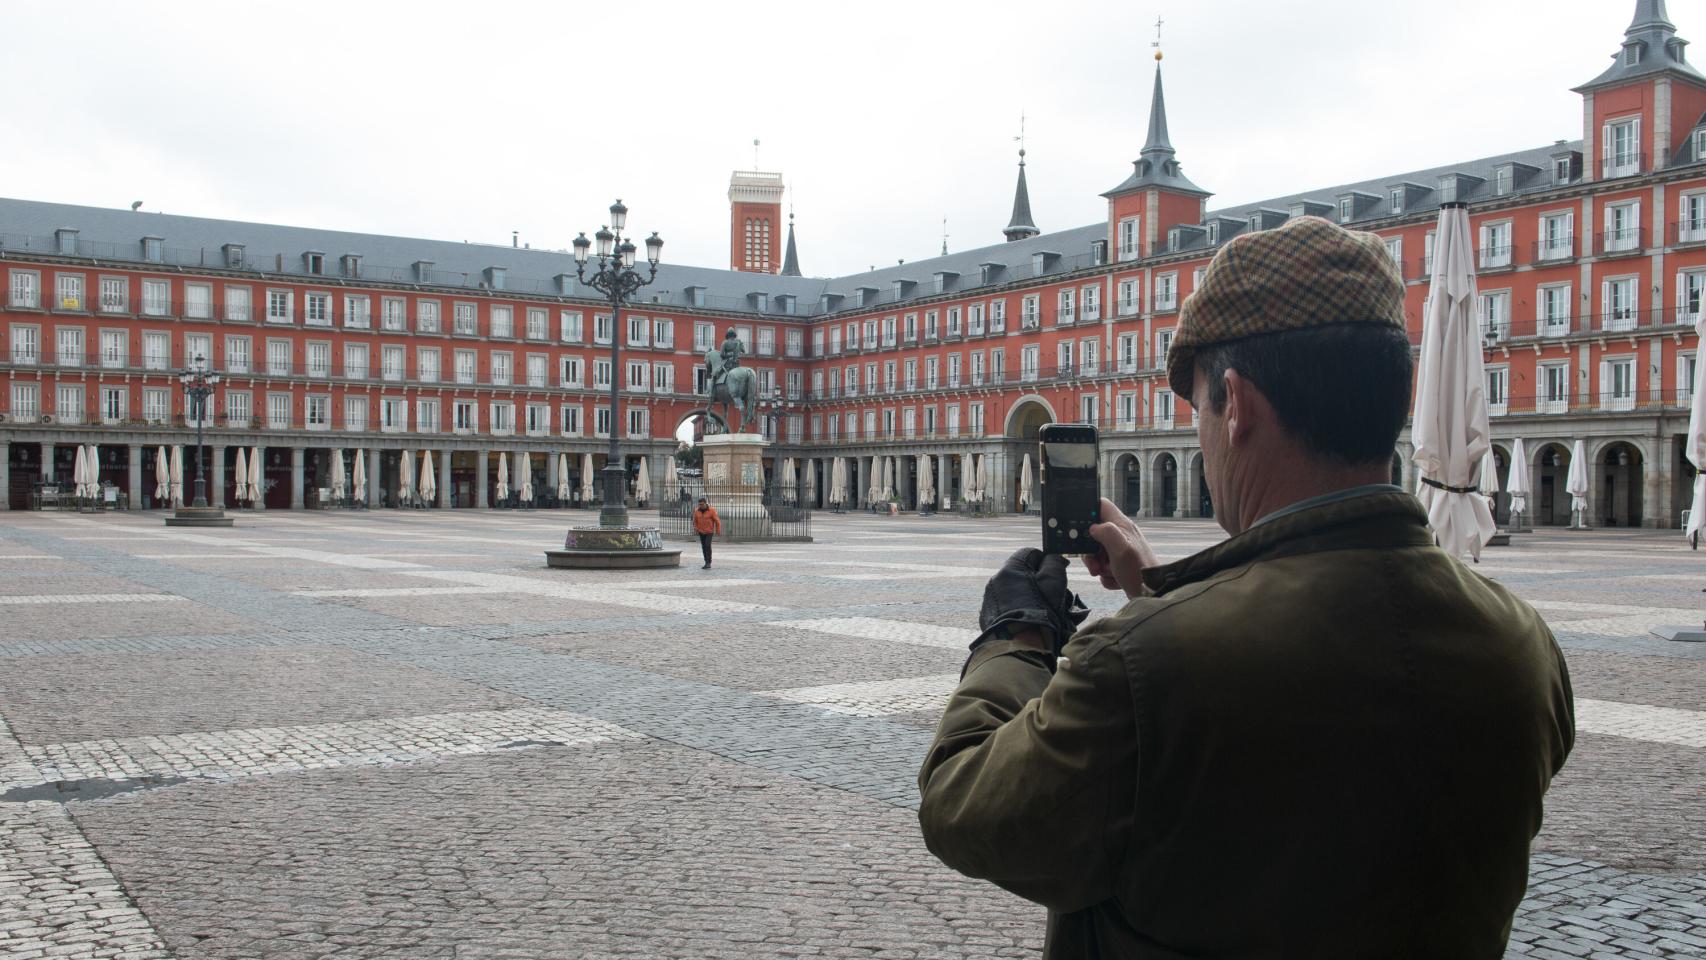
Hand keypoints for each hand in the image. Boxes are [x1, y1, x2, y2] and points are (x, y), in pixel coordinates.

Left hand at [975, 548, 1089, 652]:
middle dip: (1037, 581)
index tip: (1056, 574)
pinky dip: (1017, 609)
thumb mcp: (1054, 583)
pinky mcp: (988, 618)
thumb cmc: (1040, 613)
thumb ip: (1054, 563)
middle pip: (1021, 573)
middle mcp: (995, 581)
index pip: (1029, 553)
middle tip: (1051, 596)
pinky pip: (1006, 607)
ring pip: (1014, 591)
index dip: (1046, 561)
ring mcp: (989, 600)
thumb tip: (1052, 557)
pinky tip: (1027, 622)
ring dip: (1027, 596)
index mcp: (1010, 569)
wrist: (1019, 648)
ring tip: (1041, 612)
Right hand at [1085, 498, 1159, 598]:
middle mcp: (1121, 535)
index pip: (1101, 505)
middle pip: (1094, 534)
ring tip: (1107, 572)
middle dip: (1090, 550)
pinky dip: (1106, 576)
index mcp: (1121, 525)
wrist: (1153, 593)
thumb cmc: (1140, 570)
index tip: (1080, 527)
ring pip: (1097, 553)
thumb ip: (1105, 532)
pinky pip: (1103, 567)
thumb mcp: (1121, 549)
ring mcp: (1120, 550)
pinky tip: (1116, 579)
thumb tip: (1092, 528)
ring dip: (1098, 566)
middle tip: (1094, 562)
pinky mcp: (1120, 565)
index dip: (1088, 511)